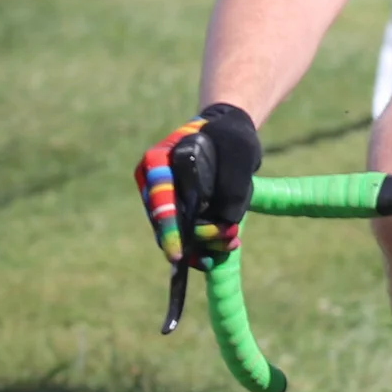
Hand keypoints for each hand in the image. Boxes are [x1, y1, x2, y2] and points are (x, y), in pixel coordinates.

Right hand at [135, 103, 261, 268]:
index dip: (168, 228)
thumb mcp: (237, 149)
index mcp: (157, 160)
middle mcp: (154, 184)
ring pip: (179, 234)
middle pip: (167, 223)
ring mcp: (166, 200)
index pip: (160, 198)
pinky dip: (207, 245)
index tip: (177, 254)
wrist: (228, 137)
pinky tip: (228, 244)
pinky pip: (189, 236)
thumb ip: (232, 180)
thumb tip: (227, 220)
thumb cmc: (230, 136)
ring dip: (207, 244)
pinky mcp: (181, 212)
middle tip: (228, 239)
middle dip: (198, 238)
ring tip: (233, 241)